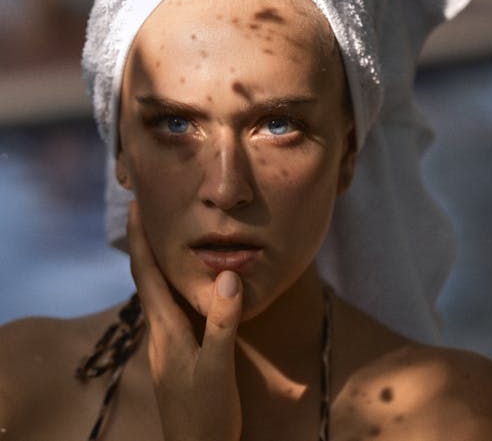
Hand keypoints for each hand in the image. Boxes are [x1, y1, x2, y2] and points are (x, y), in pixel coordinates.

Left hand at [127, 201, 242, 440]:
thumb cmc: (207, 414)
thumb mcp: (218, 368)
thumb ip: (222, 323)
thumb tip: (228, 274)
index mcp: (165, 329)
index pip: (146, 274)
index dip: (139, 238)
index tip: (136, 204)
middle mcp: (158, 331)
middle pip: (146, 277)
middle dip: (144, 241)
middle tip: (150, 209)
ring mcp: (164, 343)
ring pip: (155, 292)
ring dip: (155, 260)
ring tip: (164, 235)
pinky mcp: (174, 352)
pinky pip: (167, 306)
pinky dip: (170, 282)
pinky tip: (183, 283)